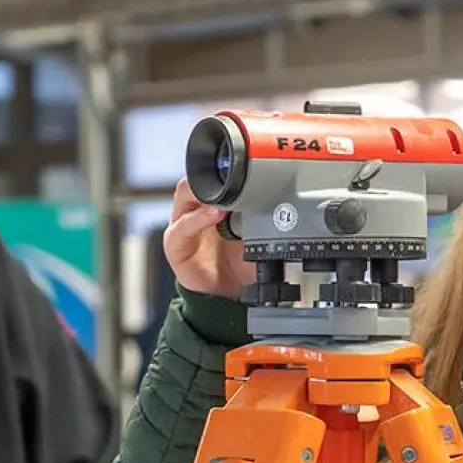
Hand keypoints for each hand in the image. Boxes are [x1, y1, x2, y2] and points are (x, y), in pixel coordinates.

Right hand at [163, 177, 252, 300]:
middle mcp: (196, 211)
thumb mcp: (258, 240)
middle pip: (196, 181)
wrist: (228, 296)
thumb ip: (264, 221)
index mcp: (214, 205)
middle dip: (212, 176)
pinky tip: (213, 215)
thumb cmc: (239, 265)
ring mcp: (184, 225)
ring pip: (184, 196)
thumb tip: (287, 206)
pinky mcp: (176, 245)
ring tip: (224, 198)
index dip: (226, 171)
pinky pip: (181, 228)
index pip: (215, 178)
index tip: (248, 166)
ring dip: (202, 194)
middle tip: (234, 178)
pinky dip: (196, 219)